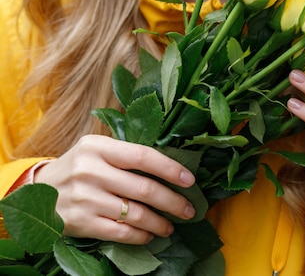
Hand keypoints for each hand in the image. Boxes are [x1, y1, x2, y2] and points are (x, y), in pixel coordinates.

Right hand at [34, 135, 195, 243]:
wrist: (36, 192)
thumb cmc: (77, 166)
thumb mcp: (95, 149)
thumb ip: (125, 153)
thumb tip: (169, 166)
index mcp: (99, 147)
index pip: (143, 155)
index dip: (170, 168)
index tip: (189, 179)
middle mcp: (91, 170)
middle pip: (144, 188)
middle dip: (172, 201)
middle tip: (189, 209)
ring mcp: (86, 198)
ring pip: (135, 213)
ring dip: (159, 222)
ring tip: (170, 226)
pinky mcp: (81, 223)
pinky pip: (120, 232)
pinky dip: (140, 235)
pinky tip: (149, 235)